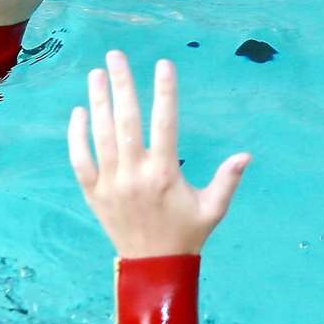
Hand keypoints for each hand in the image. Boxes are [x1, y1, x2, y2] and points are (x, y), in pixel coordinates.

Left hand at [68, 52, 250, 258]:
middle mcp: (135, 175)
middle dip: (122, 85)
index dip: (164, 92)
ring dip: (99, 102)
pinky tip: (80, 112)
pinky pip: (80, 160)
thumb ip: (227, 180)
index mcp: (165, 174)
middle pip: (126, 121)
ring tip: (96, 74)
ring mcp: (111, 184)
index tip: (163, 65)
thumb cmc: (187, 233)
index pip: (164, 123)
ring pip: (101, 135)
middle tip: (115, 56)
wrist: (153, 267)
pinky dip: (77, 136)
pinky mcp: (94, 194)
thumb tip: (246, 155)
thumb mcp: (213, 208)